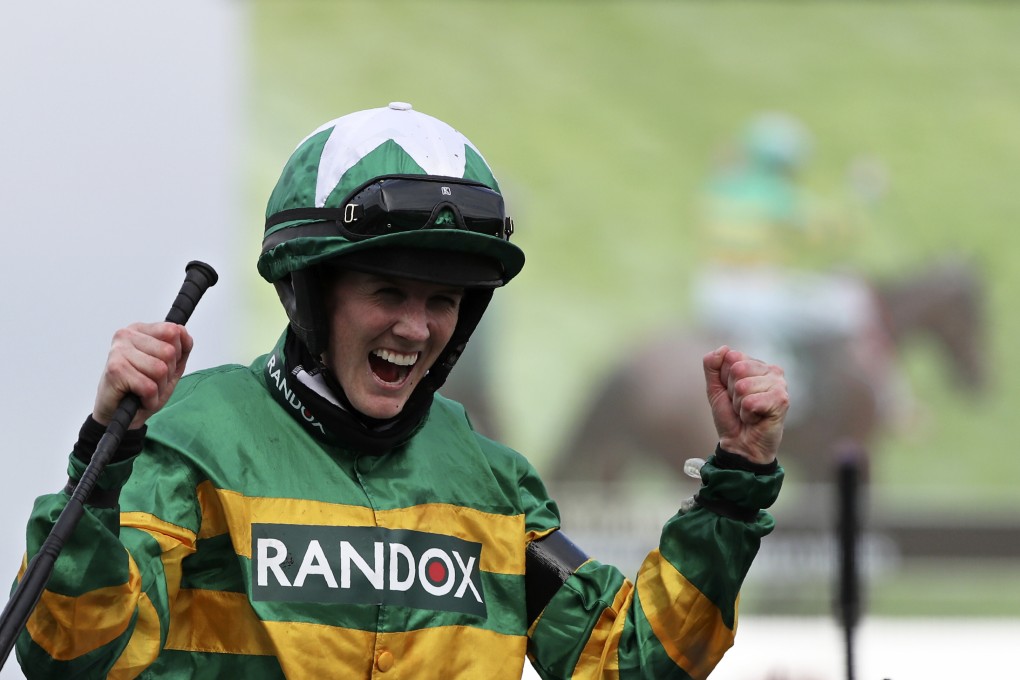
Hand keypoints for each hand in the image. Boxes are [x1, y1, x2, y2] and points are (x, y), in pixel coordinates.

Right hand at [92, 322, 193, 428]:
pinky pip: (149, 387)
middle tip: (151, 382)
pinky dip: (150, 399)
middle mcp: (126, 335)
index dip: (177, 355)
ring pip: (160, 369)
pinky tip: (139, 399)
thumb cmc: (142, 389)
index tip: (164, 366)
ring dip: (158, 388)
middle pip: (169, 352)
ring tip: (145, 391)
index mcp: (140, 330)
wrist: (119, 414)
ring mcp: (119, 351)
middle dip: (167, 374)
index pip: (173, 331)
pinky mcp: (115, 370)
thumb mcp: (170, 367)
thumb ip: (181, 348)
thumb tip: (183, 331)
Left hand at [702, 345, 788, 464]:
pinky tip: (756, 418)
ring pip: (742, 386)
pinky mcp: (782, 400)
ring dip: (739, 405)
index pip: (730, 357)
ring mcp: (779, 384)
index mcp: (755, 364)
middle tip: (741, 405)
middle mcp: (771, 370)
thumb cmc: (730, 416)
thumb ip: (712, 365)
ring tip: (748, 413)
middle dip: (732, 392)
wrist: (739, 444)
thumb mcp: (715, 388)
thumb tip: (724, 349)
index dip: (724, 379)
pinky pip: (750, 401)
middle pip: (737, 370)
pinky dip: (747, 414)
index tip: (731, 393)